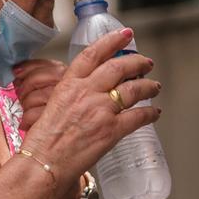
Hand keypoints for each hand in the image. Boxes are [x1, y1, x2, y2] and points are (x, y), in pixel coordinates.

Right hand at [20, 28, 161, 187]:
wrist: (44, 163)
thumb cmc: (44, 140)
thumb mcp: (53, 106)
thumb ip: (73, 96)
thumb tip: (91, 93)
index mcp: (68, 85)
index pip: (93, 54)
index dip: (111, 41)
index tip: (124, 35)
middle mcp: (86, 92)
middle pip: (118, 68)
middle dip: (137, 62)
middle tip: (145, 62)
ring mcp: (100, 110)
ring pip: (133, 89)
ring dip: (148, 86)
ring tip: (154, 86)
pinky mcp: (111, 130)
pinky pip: (138, 116)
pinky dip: (150, 113)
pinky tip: (154, 112)